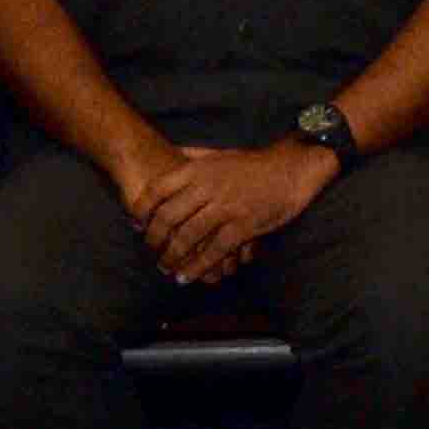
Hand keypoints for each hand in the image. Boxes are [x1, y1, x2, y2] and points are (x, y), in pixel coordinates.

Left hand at [138, 142, 337, 282]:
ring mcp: (225, 207)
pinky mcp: (242, 226)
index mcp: (198, 169)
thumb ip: (194, 155)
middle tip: (152, 251)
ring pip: (187, 237)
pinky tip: (187, 276)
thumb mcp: (220, 153)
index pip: (158, 189)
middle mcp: (207, 187)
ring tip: (166, 267)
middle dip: (154, 239)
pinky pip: (213, 251)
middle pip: (168, 217)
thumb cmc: (254, 164)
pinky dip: (197, 267)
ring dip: (172, 257)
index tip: (136, 224)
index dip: (142, 210)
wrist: (291, 170)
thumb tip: (172, 152)